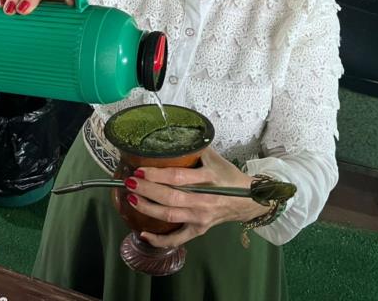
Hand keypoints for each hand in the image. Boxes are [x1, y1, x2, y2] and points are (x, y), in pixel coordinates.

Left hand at [125, 148, 270, 247]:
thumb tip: (168, 136)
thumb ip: (193, 148)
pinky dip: (159, 240)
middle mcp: (205, 201)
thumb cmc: (228, 176)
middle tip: (129, 182)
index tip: (140, 170)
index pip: (178, 177)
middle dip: (146, 190)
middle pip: (171, 197)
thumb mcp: (214, 158)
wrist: (248, 200)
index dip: (157, 175)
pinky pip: (177, 239)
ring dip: (147, 208)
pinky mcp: (199, 230)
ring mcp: (201, 218)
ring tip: (131, 198)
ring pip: (170, 216)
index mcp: (209, 178)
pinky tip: (143, 234)